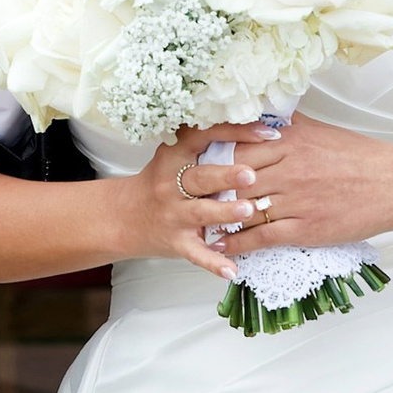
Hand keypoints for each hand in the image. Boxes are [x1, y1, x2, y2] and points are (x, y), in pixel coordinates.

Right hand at [120, 132, 273, 283]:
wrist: (125, 216)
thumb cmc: (160, 182)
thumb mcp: (176, 155)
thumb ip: (208, 141)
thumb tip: (256, 124)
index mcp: (175, 156)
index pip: (205, 137)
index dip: (236, 132)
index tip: (267, 132)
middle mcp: (171, 184)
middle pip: (200, 178)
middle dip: (226, 175)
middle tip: (251, 174)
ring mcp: (173, 214)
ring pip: (200, 213)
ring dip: (225, 212)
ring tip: (249, 210)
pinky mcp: (175, 241)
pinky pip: (196, 253)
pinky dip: (213, 262)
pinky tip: (232, 269)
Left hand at [208, 110, 392, 250]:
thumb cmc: (361, 157)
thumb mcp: (322, 131)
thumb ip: (289, 124)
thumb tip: (263, 113)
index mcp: (291, 141)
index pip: (238, 146)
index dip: (213, 157)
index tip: (194, 165)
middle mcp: (289, 168)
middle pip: (234, 178)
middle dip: (208, 189)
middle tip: (185, 197)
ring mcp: (296, 199)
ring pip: (243, 208)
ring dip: (217, 218)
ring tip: (195, 223)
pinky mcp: (305, 228)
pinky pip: (261, 237)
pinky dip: (236, 243)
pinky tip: (221, 246)